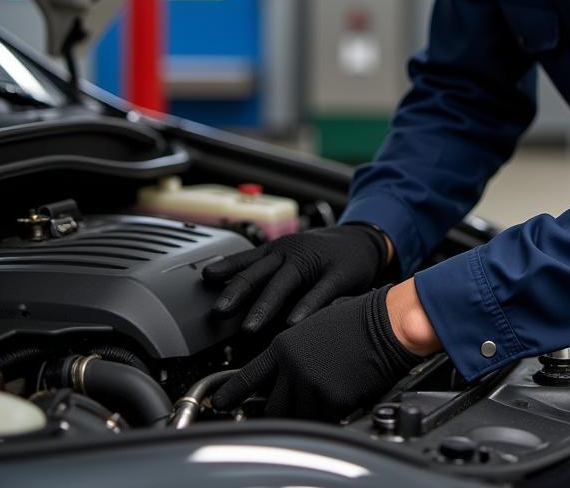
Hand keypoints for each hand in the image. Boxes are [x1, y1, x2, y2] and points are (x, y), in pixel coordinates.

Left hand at [201, 224, 387, 331]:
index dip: (226, 269)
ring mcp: (315, 262)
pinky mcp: (339, 273)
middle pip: (261, 272)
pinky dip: (305, 308)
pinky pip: (320, 292)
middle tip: (219, 312)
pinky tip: (294, 324)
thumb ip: (258, 271)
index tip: (205, 280)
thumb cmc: (321, 255)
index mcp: (277, 251)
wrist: (364, 240)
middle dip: (238, 292)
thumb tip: (218, 288)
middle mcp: (292, 253)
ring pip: (285, 283)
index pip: (246, 260)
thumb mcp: (288, 256)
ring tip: (249, 328)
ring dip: (265, 305)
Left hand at [210, 286, 421, 419]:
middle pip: (272, 407)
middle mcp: (292, 367)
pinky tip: (338, 403)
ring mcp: (310, 385)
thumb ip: (295, 350)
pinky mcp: (331, 400)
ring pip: (296, 418)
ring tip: (319, 404)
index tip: (218, 404)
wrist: (386, 323)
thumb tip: (285, 369)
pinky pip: (322, 421)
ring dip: (305, 417)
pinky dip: (327, 418)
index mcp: (285, 345)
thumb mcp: (315, 326)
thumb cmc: (359, 318)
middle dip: (277, 414)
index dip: (231, 394)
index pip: (248, 376)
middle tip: (281, 416)